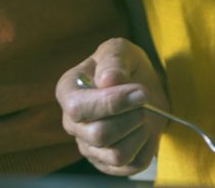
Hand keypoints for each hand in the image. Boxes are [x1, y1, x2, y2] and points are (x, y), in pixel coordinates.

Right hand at [56, 38, 167, 176]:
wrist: (143, 87)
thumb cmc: (125, 65)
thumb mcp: (120, 49)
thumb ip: (113, 60)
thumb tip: (107, 80)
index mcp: (68, 91)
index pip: (78, 108)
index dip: (110, 103)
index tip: (139, 91)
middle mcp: (73, 123)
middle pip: (99, 135)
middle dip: (131, 117)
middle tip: (144, 99)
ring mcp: (89, 147)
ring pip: (116, 155)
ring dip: (140, 131)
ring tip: (144, 113)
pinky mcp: (108, 164)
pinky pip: (131, 165)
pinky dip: (146, 146)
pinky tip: (144, 129)